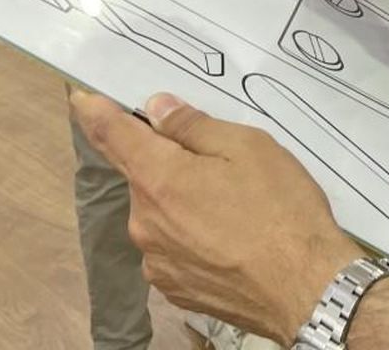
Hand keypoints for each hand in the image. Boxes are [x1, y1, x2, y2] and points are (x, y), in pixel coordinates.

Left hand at [71, 90, 355, 343]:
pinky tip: (229, 241)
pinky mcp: (173, 290)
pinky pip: (172, 248)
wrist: (306, 289)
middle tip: (221, 164)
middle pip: (144, 177)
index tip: (82, 97)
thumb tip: (156, 108)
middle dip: (170, 164)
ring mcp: (156, 262)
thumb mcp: (249, 148)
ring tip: (235, 210)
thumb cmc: (281, 209)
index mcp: (159, 178)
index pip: (112, 135)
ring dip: (182, 203)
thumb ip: (195, 127)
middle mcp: (144, 222)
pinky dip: (191, 237)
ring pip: (160, 214)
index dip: (95, 112)